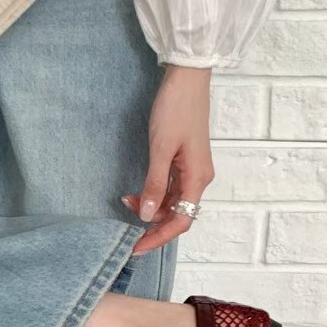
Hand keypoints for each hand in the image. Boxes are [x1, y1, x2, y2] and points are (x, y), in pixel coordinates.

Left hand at [125, 64, 213, 254]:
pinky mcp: (185, 161)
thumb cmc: (176, 108)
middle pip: (178, 215)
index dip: (158, 238)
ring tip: (127, 200)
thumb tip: (147, 215)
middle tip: (126, 229)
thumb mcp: (161, 148)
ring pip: (173, 202)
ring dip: (151, 207)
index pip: (181, 221)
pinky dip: (155, 194)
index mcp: (198, 178)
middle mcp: (199, 178)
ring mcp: (193, 170)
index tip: (137, 248)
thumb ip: (155, 184)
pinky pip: (172, 188)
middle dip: (152, 225)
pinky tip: (138, 192)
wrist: (187, 78)